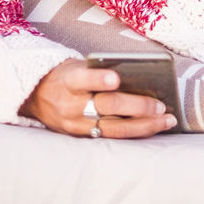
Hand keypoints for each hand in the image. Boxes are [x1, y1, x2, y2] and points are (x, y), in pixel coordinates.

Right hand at [19, 58, 176, 137]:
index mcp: (69, 80)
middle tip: (160, 106)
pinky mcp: (80, 137)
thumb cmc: (68, 75)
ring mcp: (75, 124)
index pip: (83, 79)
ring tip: (167, 120)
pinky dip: (134, 133)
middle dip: (137, 107)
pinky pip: (112, 137)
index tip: (116, 79)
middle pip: (106, 106)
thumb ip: (100, 71)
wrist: (36, 95)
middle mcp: (70, 104)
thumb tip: (141, 76)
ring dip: (144, 125)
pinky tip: (153, 128)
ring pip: (114, 128)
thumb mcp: (77, 66)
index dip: (98, 79)